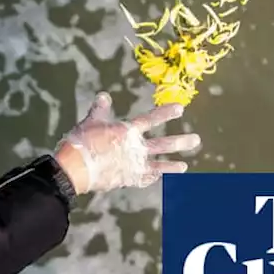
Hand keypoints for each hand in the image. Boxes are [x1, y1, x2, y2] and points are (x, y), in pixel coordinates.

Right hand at [55, 92, 201, 192]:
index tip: (181, 108)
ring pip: (159, 165)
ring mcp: (134, 165)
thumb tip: (104, 94)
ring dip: (173, 166)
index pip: (151, 119)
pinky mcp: (129, 179)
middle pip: (163, 144)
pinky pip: (145, 179)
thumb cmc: (82, 142)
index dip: (166, 112)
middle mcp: (136, 148)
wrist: (77, 168)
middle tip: (197, 140)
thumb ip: (100, 108)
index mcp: (127, 131)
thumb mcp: (91, 121)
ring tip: (185, 166)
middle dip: (181, 142)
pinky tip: (159, 178)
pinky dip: (152, 178)